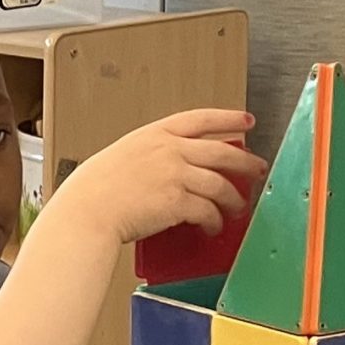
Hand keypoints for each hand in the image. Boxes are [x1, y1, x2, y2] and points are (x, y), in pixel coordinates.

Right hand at [50, 109, 264, 243]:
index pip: (202, 119)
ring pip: (220, 183)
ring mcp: (175, 174)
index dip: (228, 118)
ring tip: (239, 207)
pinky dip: (215, 220)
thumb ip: (149, 157)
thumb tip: (170, 170)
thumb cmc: (93, 191)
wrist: (87, 211)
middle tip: (257, 168)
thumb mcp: (122, 157)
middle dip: (246, 161)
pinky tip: (214, 226)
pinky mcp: (177, 202)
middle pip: (221, 151)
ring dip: (234, 198)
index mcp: (155, 134)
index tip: (246, 121)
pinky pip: (208, 210)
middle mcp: (169, 150)